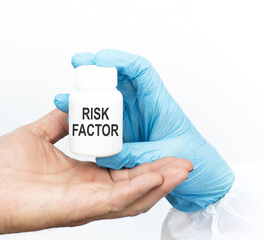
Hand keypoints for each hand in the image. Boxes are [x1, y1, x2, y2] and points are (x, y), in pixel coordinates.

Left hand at [0, 109, 190, 238]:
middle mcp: (90, 190)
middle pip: (135, 184)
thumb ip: (59, 122)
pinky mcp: (81, 207)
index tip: (162, 145)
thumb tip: (72, 106)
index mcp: (83, 174)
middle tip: (184, 159)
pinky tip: (157, 176)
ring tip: (182, 167)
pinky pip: (116, 199)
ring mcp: (88, 201)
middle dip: (162, 172)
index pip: (122, 169)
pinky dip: (139, 188)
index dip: (145, 159)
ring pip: (133, 194)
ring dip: (159, 181)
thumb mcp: (38, 134)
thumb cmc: (5, 169)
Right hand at [54, 49, 233, 211]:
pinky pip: (103, 120)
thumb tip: (108, 155)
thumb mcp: (167, 156)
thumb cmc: (194, 158)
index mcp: (159, 103)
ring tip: (65, 98)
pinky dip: (87, 117)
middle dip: (96, 69)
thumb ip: (138, 154)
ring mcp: (131, 119)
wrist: (199, 174)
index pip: (141, 70)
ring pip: (106, 98)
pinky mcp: (123, 133)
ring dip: (86, 95)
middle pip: (118, 79)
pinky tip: (72, 119)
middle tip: (77, 64)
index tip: (100, 58)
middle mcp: (142, 106)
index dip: (120, 60)